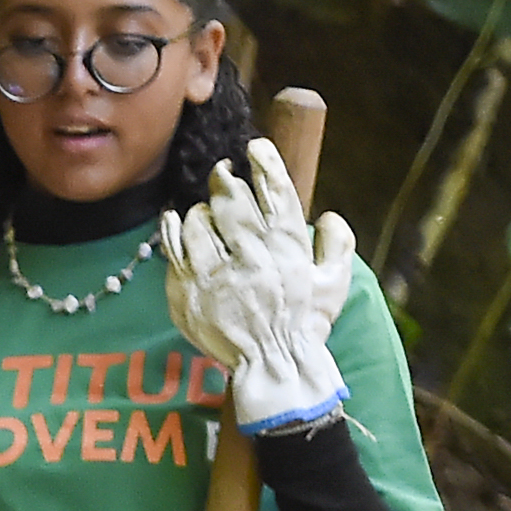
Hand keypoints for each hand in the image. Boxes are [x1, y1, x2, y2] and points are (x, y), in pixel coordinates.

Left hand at [162, 137, 351, 432]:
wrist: (272, 363)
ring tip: (205, 210)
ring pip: (199, 221)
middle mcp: (252, 255)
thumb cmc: (304, 322)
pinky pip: (173, 248)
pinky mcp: (189, 291)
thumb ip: (337, 244)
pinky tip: (174, 218)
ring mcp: (217, 273)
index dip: (264, 162)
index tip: (254, 147)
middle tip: (222, 172)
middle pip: (231, 200)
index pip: (275, 190)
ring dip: (201, 208)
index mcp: (288, 246)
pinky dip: (172, 228)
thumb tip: (329, 215)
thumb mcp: (334, 282)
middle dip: (225, 179)